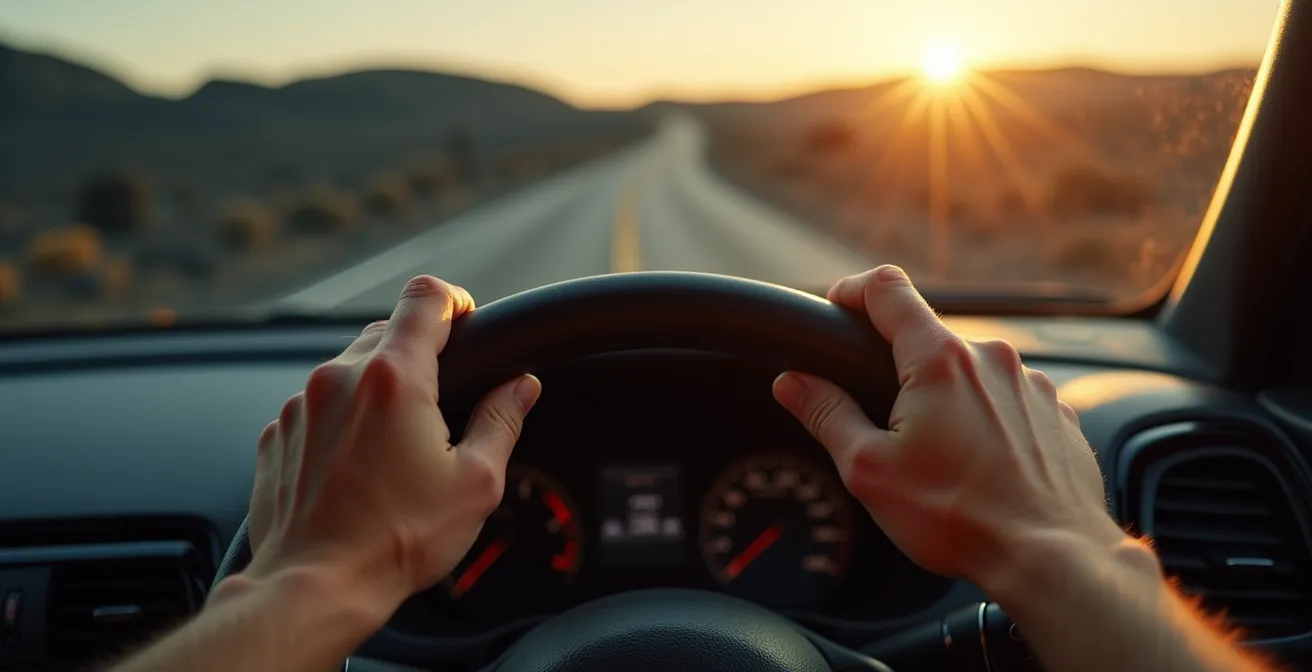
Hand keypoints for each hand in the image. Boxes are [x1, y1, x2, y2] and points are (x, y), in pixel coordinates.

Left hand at [244, 275, 540, 615]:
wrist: (315, 586)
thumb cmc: (396, 541)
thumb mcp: (475, 483)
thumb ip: (501, 422)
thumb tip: (521, 388)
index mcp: (395, 379)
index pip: (425, 297)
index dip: (455, 300)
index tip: (466, 320)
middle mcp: (339, 379)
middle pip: (387, 331)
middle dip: (419, 353)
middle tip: (441, 401)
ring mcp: (301, 406)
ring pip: (349, 369)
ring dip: (377, 390)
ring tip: (397, 446)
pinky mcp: (278, 435)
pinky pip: (317, 406)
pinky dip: (342, 421)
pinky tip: (359, 466)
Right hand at [772, 265, 1125, 593]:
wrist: (1050, 557)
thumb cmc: (958, 516)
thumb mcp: (869, 469)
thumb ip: (826, 415)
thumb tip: (792, 383)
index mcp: (939, 360)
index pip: (887, 289)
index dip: (853, 290)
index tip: (839, 307)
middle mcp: (991, 358)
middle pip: (930, 338)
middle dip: (901, 370)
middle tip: (886, 422)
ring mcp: (1031, 385)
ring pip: (972, 373)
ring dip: (949, 401)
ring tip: (941, 459)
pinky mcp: (1058, 414)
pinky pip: (1009, 402)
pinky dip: (987, 423)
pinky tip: (980, 468)